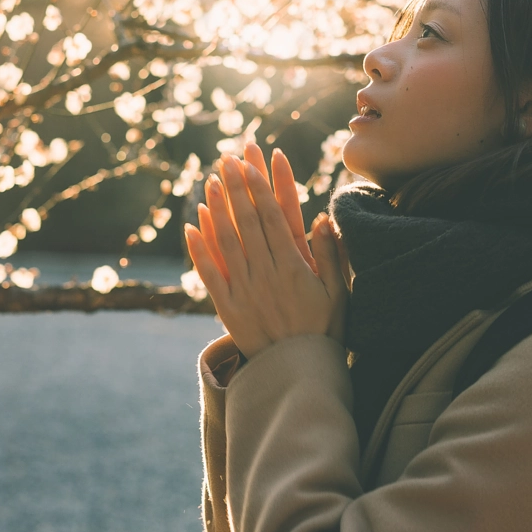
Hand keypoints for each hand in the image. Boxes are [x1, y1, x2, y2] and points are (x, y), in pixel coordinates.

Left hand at [185, 144, 348, 358]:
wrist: (298, 373)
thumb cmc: (324, 332)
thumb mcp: (339, 293)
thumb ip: (332, 255)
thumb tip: (322, 216)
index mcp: (295, 267)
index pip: (274, 217)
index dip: (263, 187)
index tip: (253, 163)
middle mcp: (266, 273)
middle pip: (248, 221)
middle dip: (237, 187)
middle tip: (229, 158)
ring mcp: (245, 289)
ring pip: (226, 240)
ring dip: (217, 208)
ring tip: (210, 180)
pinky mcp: (227, 307)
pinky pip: (210, 273)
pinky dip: (199, 248)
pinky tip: (192, 224)